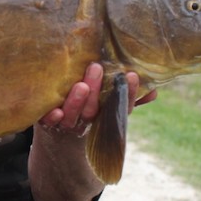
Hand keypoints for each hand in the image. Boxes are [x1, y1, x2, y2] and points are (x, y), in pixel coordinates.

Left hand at [38, 63, 156, 135]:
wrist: (56, 132)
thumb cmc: (86, 108)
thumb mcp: (106, 103)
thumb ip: (127, 96)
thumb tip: (155, 89)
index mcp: (104, 115)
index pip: (119, 106)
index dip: (127, 93)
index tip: (132, 75)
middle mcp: (86, 121)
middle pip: (93, 109)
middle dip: (96, 91)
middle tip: (97, 68)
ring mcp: (66, 123)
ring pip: (73, 115)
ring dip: (77, 102)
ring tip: (81, 86)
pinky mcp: (46, 123)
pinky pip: (48, 122)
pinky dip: (52, 117)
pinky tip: (55, 110)